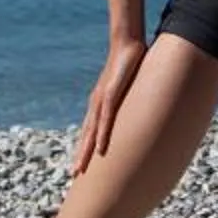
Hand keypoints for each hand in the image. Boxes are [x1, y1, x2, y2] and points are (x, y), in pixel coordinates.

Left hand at [72, 35, 147, 175]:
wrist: (127, 43)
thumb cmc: (130, 63)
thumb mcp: (130, 85)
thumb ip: (132, 97)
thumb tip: (142, 105)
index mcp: (100, 102)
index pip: (90, 128)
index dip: (86, 146)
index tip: (83, 163)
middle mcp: (96, 103)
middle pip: (86, 134)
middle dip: (81, 154)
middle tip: (75, 174)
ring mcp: (102, 99)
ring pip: (91, 131)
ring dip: (86, 150)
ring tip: (81, 168)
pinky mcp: (110, 94)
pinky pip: (105, 119)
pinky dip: (102, 135)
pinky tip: (100, 148)